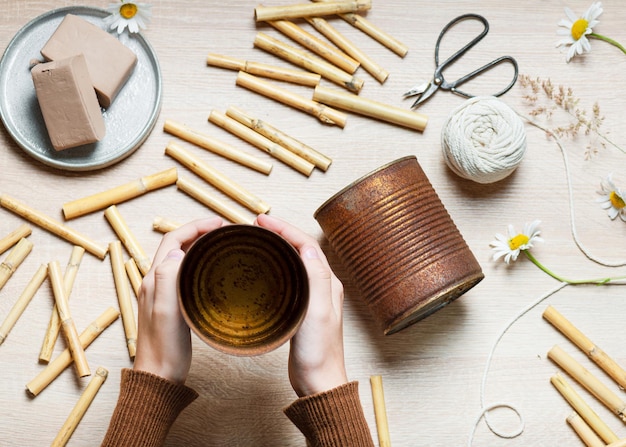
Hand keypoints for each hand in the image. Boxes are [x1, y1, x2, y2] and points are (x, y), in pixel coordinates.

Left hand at [133, 217, 223, 383]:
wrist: (158, 377)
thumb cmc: (164, 349)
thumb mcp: (167, 312)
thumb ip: (167, 278)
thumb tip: (178, 250)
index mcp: (153, 280)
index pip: (173, 240)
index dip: (196, 227)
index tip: (219, 224)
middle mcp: (155, 282)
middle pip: (177, 245)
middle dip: (199, 232)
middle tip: (224, 231)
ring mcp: (162, 293)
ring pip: (181, 258)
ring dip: (199, 246)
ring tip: (221, 244)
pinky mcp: (171, 303)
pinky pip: (185, 274)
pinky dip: (200, 264)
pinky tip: (213, 271)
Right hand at [256, 214, 347, 396]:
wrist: (319, 382)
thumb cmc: (319, 352)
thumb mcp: (317, 313)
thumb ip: (316, 280)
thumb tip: (308, 248)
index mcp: (328, 283)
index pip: (307, 245)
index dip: (285, 229)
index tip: (263, 221)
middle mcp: (323, 286)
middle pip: (302, 249)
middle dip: (281, 233)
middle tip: (258, 225)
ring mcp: (313, 298)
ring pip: (296, 262)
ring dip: (279, 247)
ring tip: (259, 239)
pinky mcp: (303, 309)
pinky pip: (290, 278)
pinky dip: (277, 267)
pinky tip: (264, 270)